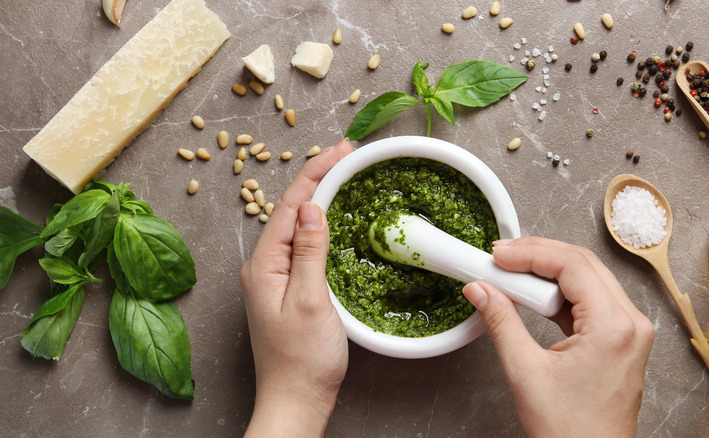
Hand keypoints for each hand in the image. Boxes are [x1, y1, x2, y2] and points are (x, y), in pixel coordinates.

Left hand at [240, 139, 352, 436]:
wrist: (296, 400)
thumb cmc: (303, 359)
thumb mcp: (311, 300)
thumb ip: (310, 251)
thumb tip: (313, 208)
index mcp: (264, 264)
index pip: (291, 205)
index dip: (316, 172)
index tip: (341, 149)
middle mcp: (264, 266)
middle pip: (291, 210)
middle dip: (318, 177)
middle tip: (346, 153)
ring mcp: (275, 278)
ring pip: (297, 226)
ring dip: (319, 197)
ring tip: (342, 173)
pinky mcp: (288, 289)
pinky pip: (303, 245)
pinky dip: (320, 225)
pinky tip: (334, 218)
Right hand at [462, 236, 653, 437]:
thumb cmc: (570, 432)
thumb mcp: (525, 372)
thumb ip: (501, 322)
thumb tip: (481, 290)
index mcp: (613, 327)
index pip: (572, 265)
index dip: (530, 253)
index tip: (499, 255)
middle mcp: (631, 324)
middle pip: (583, 265)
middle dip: (538, 255)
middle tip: (501, 258)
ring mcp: (630, 332)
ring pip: (588, 279)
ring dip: (549, 273)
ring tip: (511, 275)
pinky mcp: (622, 340)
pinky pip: (592, 301)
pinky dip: (561, 294)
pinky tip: (533, 296)